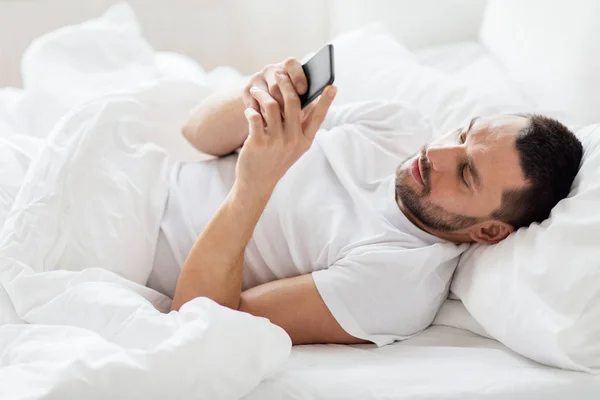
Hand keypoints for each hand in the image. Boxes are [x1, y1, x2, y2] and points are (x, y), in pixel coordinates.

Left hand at [236, 71, 336, 194]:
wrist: (257, 182)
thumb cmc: (276, 158)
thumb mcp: (294, 146)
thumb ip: (300, 126)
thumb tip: (307, 99)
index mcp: (305, 140)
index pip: (318, 116)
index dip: (326, 101)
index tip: (332, 86)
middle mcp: (293, 140)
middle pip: (293, 103)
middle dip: (286, 84)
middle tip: (278, 73)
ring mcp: (276, 142)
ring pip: (272, 106)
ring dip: (263, 94)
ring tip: (257, 90)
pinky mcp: (258, 143)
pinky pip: (254, 117)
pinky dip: (251, 110)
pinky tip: (249, 109)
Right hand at [242, 57, 316, 123]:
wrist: (267, 117)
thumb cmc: (294, 109)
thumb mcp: (304, 103)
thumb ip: (310, 99)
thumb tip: (315, 101)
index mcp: (289, 68)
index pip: (291, 64)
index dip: (297, 76)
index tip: (303, 91)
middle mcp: (272, 70)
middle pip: (277, 85)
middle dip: (285, 103)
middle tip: (292, 117)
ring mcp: (257, 79)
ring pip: (265, 97)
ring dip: (274, 113)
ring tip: (281, 124)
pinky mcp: (247, 91)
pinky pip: (253, 105)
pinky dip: (262, 117)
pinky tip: (268, 125)